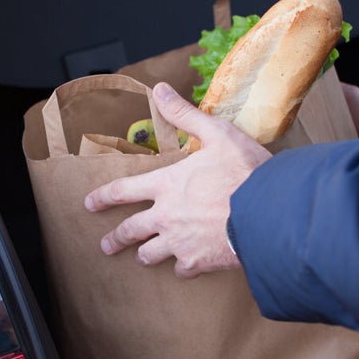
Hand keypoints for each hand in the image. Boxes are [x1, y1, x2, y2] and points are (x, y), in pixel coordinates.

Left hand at [84, 82, 271, 277]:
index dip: (102, 197)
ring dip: (144, 256)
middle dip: (115, 238)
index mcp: (166, 185)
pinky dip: (181, 268)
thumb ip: (184, 114)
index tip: (89, 204)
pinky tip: (184, 267)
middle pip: (130, 231)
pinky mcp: (198, 262)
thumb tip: (160, 89)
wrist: (268, 212)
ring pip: (150, 255)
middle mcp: (165, 216)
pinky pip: (181, 270)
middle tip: (106, 246)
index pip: (123, 191)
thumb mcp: (217, 133)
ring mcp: (179, 242)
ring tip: (141, 258)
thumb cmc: (244, 171)